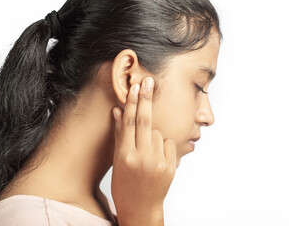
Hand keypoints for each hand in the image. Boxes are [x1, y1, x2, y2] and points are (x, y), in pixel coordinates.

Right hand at [111, 76, 176, 224]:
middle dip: (146, 98)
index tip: (135, 87)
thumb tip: (117, 111)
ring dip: (153, 134)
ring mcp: (158, 162)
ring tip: (147, 152)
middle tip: (148, 81)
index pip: (129, 123)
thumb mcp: (117, 160)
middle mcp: (142, 158)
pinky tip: (156, 157)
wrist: (141, 208)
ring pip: (158, 133)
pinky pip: (168, 143)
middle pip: (145, 121)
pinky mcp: (171, 166)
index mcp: (125, 156)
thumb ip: (119, 135)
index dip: (132, 103)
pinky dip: (163, 145)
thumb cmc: (124, 185)